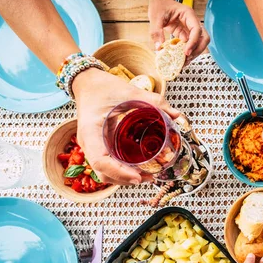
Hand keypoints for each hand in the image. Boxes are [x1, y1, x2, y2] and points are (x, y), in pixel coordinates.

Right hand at [72, 68, 179, 185]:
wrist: (86, 82)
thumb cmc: (102, 87)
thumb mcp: (129, 92)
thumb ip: (153, 102)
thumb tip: (176, 114)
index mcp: (91, 131)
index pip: (100, 161)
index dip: (119, 172)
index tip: (137, 176)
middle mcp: (88, 143)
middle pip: (103, 173)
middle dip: (125, 179)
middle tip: (149, 177)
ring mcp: (91, 146)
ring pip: (104, 172)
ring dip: (123, 177)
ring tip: (146, 176)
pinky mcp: (96, 146)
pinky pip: (106, 164)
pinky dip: (120, 170)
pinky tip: (136, 168)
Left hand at [148, 0, 209, 63]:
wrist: (159, 1)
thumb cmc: (159, 5)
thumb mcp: (155, 17)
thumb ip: (156, 32)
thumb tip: (159, 48)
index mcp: (188, 14)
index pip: (197, 29)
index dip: (193, 42)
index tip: (186, 52)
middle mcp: (192, 22)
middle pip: (203, 38)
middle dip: (198, 50)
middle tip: (187, 59)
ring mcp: (189, 29)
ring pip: (199, 43)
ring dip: (194, 53)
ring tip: (184, 62)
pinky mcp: (185, 34)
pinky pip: (189, 45)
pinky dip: (187, 53)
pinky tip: (181, 60)